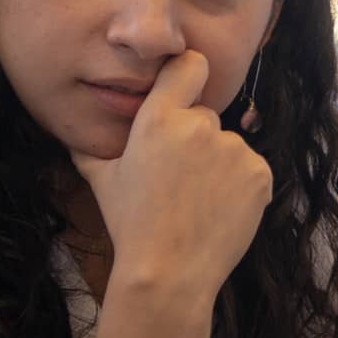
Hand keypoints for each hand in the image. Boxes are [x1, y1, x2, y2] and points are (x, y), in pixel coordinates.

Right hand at [71, 51, 271, 301]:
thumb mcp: (101, 179)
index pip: (189, 65)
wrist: (169, 272)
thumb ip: (94, 146)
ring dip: (218, 165)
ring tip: (197, 201)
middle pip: (204, 117)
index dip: (189, 73)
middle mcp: (200, 126)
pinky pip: (250, 169)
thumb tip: (77, 131)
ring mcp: (234, 150)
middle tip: (178, 179)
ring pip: (227, 146)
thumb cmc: (131, 224)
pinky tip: (218, 210)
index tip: (188, 83)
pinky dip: (240, 185)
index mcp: (158, 119)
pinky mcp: (260, 174)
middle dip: (194, 140)